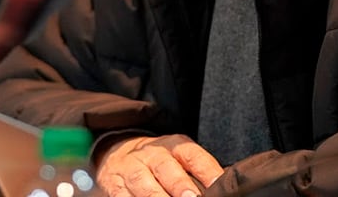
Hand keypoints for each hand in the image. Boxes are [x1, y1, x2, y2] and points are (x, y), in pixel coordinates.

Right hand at [96, 134, 222, 196]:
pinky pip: (121, 195)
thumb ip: (200, 173)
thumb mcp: (180, 159)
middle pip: (165, 167)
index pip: (193, 155)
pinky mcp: (113, 184)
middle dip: (179, 184)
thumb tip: (224, 188)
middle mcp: (151, 154)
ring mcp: (130, 168)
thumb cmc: (160, 163)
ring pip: (141, 182)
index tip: (219, 186)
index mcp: (174, 146)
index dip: (207, 171)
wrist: (117, 152)